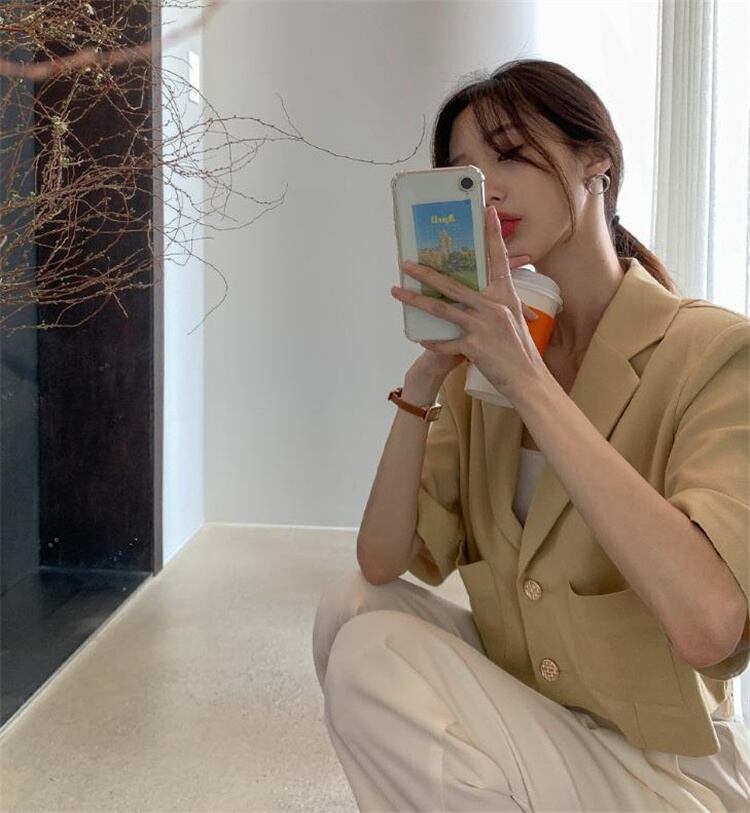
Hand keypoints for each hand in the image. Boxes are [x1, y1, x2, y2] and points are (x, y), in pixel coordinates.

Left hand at [391, 205, 545, 397]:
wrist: (527, 378)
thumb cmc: (519, 349)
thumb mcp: (514, 318)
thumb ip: (497, 302)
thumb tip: (480, 292)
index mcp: (505, 295)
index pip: (498, 259)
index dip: (493, 234)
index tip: (486, 211)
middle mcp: (493, 306)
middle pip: (454, 284)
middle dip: (427, 273)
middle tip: (407, 264)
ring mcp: (482, 325)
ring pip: (442, 308)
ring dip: (416, 300)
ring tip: (397, 292)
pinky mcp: (474, 346)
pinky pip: (446, 342)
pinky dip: (433, 341)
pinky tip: (422, 338)